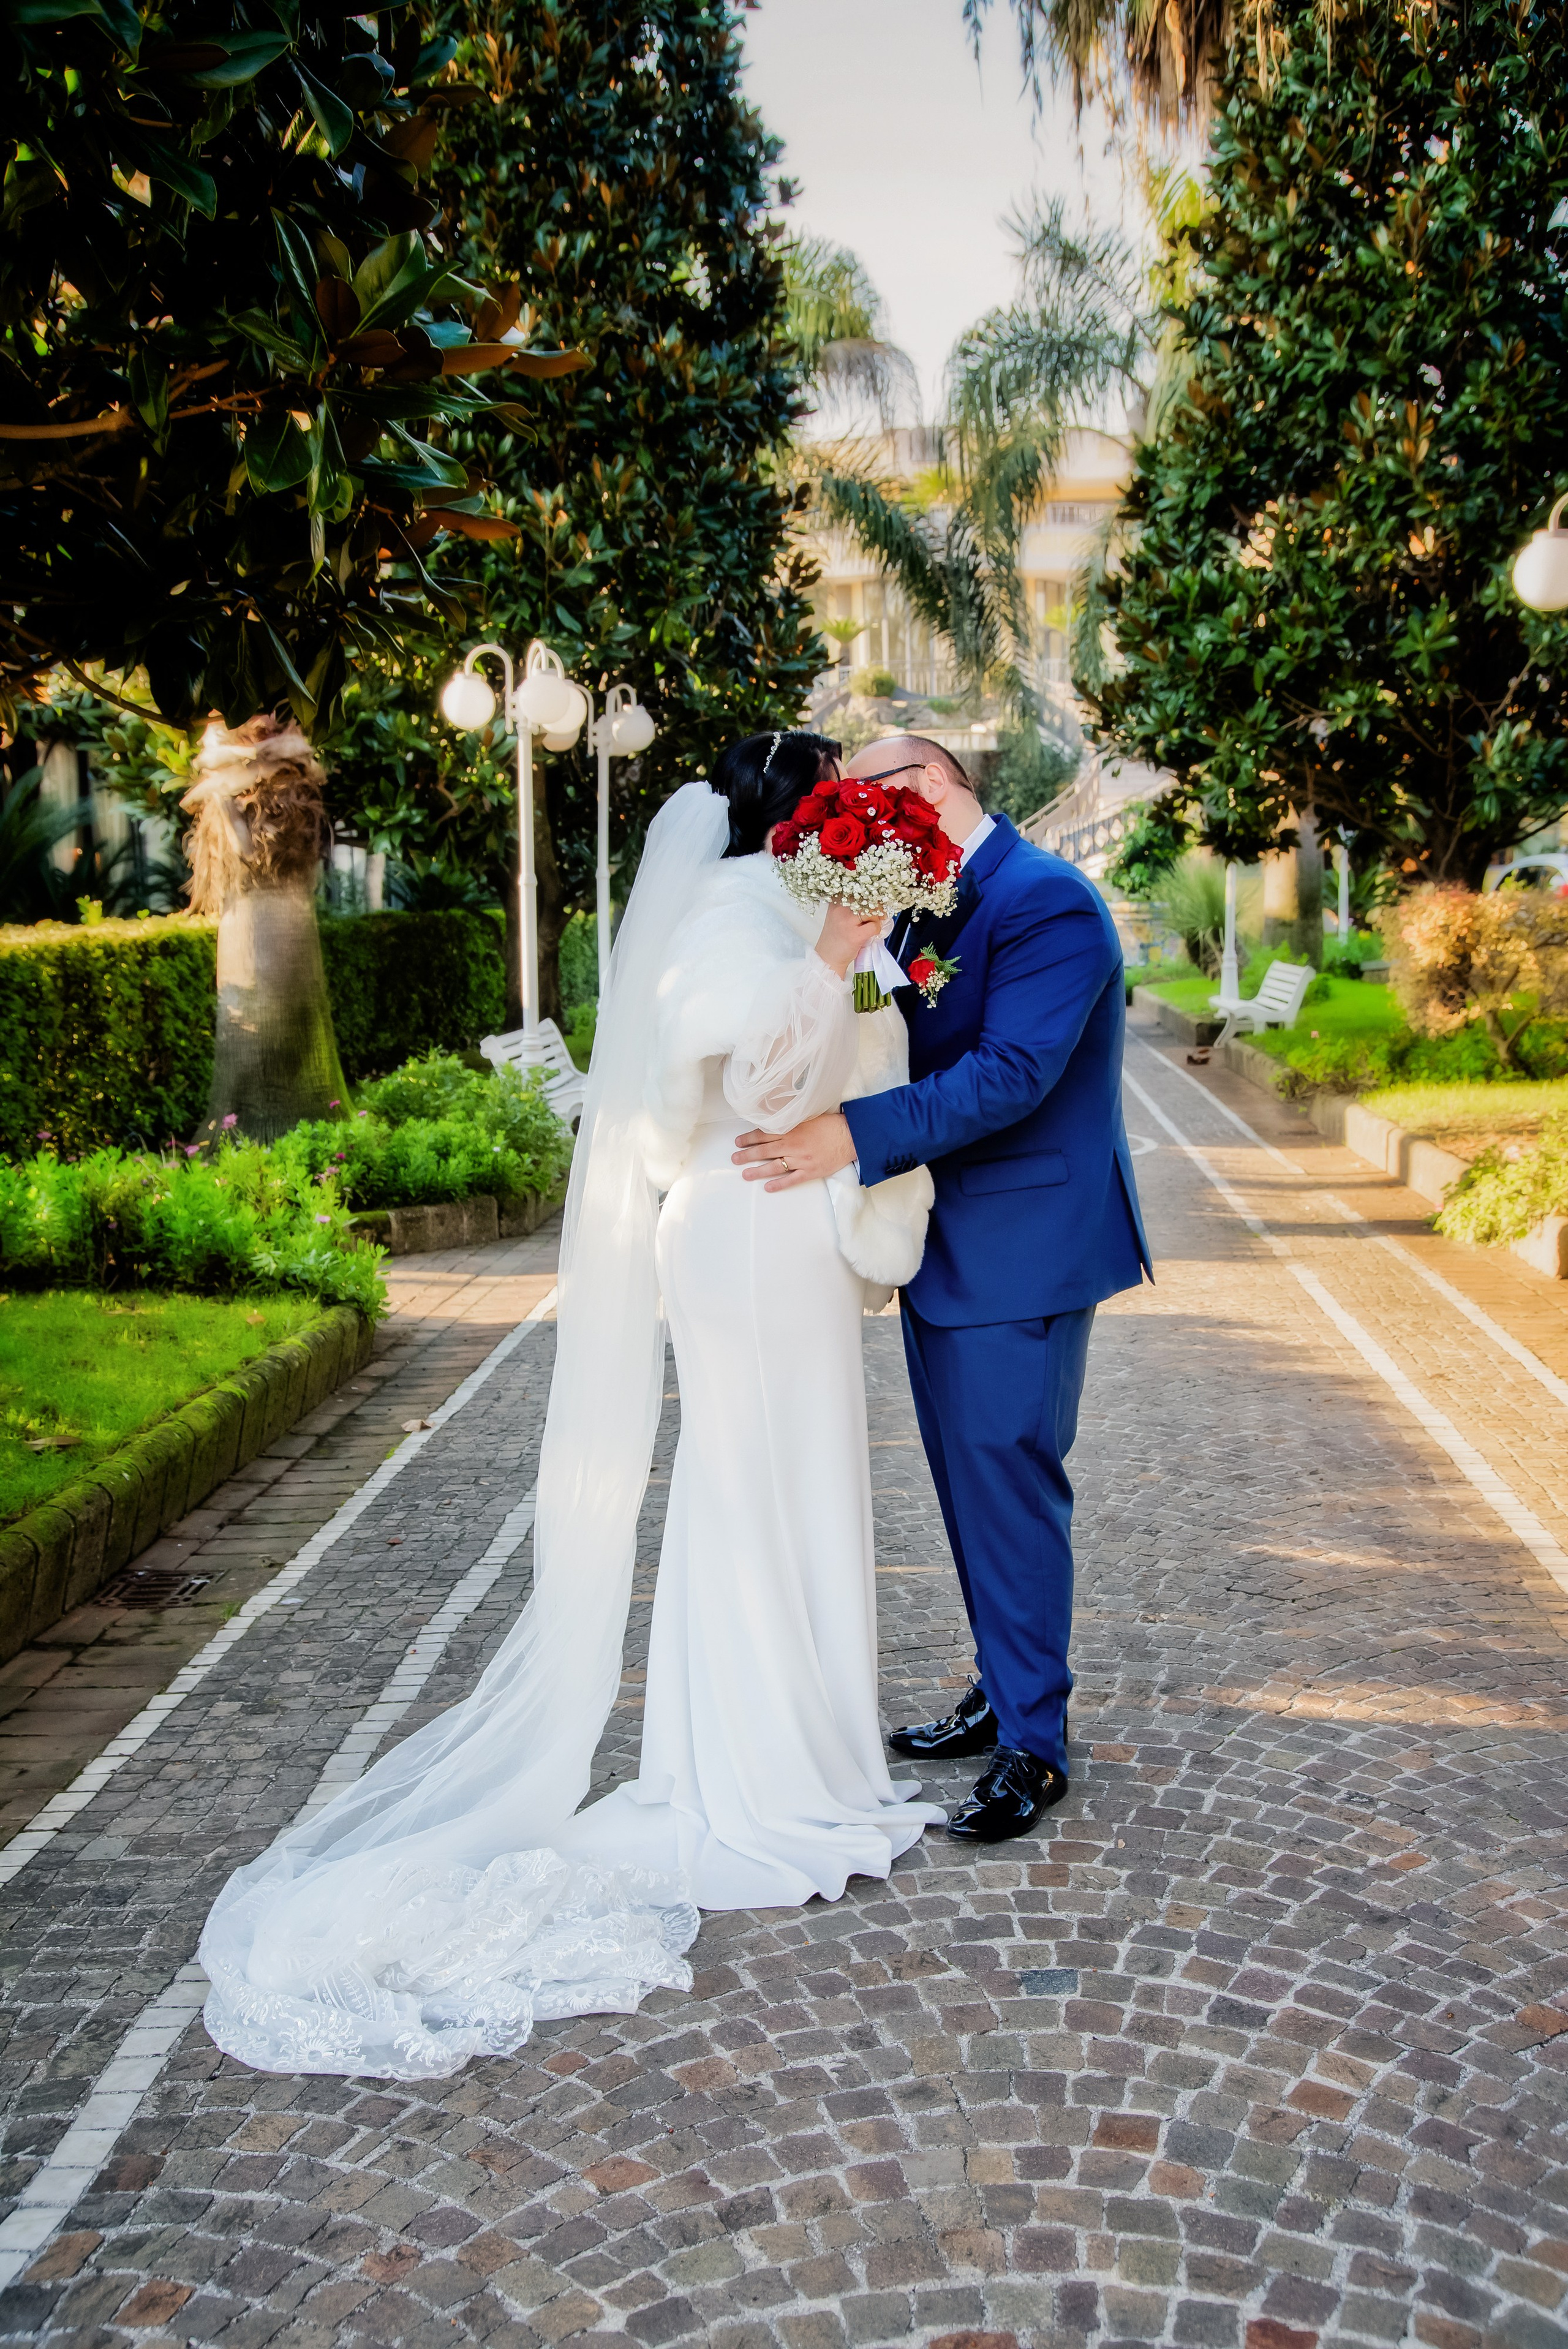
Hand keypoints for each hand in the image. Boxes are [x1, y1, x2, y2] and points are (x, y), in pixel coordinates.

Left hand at [733, 1111, 856, 1188]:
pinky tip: (768, 1187)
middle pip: (765, 1151)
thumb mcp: (807, 1116)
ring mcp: (801, 1160)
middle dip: (747, 1155)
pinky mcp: (810, 1171)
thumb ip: (790, 1121)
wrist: (850, 1136)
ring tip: (745, 1174)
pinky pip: (791, 1179)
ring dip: (758, 1171)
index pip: (764, 1134)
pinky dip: (779, 1184)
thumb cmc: (830, 1125)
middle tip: (735, 1158)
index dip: (749, 1138)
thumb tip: (773, 1121)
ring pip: (774, 1166)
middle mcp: (793, 1145)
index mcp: (791, 1130)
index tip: (739, 1142)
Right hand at [816, 901, 888, 976]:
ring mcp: (847, 922)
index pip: (858, 890)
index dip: (869, 896)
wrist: (827, 958)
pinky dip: (877, 930)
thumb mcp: (837, 916)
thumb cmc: (835, 938)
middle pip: (867, 899)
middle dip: (876, 907)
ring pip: (872, 911)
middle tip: (878, 915)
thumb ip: (851, 906)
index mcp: (835, 902)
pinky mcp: (855, 935)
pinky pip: (875, 926)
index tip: (872, 902)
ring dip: (876, 919)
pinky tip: (870, 935)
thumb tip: (874, 901)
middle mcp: (840, 910)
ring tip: (871, 926)